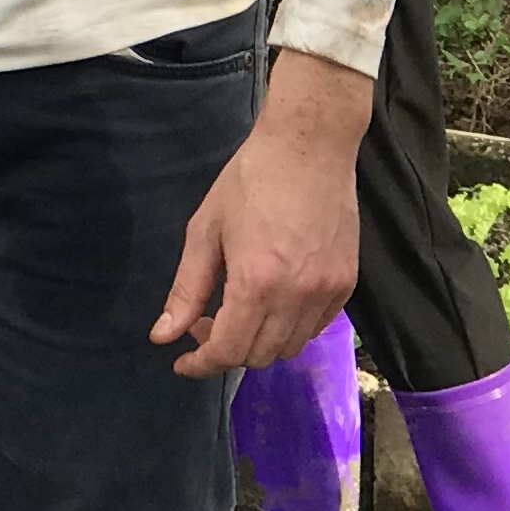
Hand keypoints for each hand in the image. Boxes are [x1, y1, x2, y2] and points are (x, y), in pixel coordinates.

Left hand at [152, 53, 364, 374]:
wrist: (309, 146)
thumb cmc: (250, 180)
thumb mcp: (205, 231)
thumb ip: (186, 290)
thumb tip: (162, 336)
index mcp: (256, 283)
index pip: (228, 351)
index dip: (201, 364)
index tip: (182, 361)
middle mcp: (296, 296)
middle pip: (259, 356)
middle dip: (226, 351)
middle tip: (205, 322)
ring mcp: (327, 292)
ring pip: (289, 347)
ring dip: (259, 342)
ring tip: (239, 311)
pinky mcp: (346, 283)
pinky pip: (315, 328)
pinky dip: (290, 328)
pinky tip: (272, 301)